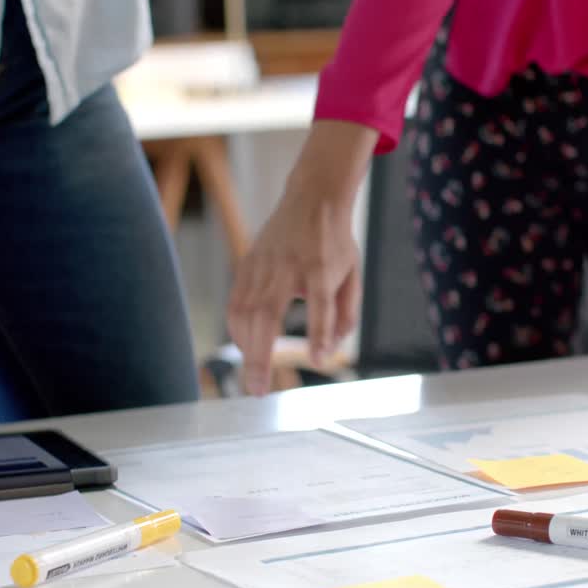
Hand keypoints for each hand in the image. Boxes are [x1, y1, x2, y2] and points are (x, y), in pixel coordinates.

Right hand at [228, 121, 378, 395]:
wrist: (312, 197)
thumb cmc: (334, 241)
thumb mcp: (352, 274)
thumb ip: (345, 314)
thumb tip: (329, 351)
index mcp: (320, 266)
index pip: (320, 304)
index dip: (319, 333)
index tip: (320, 360)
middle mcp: (286, 266)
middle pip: (267, 314)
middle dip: (259, 356)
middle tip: (259, 390)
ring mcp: (261, 264)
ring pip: (244, 312)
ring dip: (246, 348)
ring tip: (256, 375)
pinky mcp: (247, 264)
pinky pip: (235, 303)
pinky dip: (237, 329)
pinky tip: (246, 346)